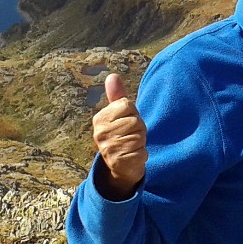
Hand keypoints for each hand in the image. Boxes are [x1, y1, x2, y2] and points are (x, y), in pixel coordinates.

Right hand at [91, 73, 147, 199]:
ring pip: (139, 136)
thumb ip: (117, 96)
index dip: (133, 114)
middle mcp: (100, 133)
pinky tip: (134, 156)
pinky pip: (141, 151)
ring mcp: (108, 148)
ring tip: (132, 147)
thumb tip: (112, 76)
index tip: (127, 123)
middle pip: (135, 120)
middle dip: (139, 129)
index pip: (127, 105)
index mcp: (100, 119)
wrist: (121, 167)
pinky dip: (142, 154)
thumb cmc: (122, 136)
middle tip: (131, 137)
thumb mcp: (119, 115)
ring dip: (141, 142)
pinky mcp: (119, 162)